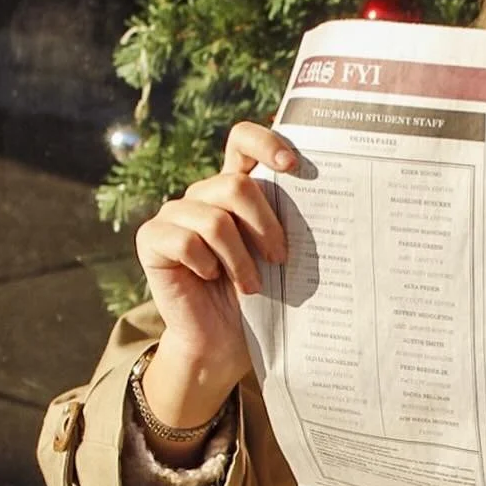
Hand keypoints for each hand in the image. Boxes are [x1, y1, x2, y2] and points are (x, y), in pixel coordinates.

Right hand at [136, 122, 294, 429]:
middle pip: (235, 186)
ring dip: (239, 260)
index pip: (243, 140)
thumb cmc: (260, 302)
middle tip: (280, 259)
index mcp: (235, 190)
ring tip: (251, 287)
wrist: (223, 345)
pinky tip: (209, 279)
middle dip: (265, 226)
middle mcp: (203, 195)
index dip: (265, 141)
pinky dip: (204, 264)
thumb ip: (288, 226)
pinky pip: (183, 240)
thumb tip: (333, 202)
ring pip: (214, 219)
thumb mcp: (279, 259)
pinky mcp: (152, 240)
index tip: (292, 165)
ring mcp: (175, 215)